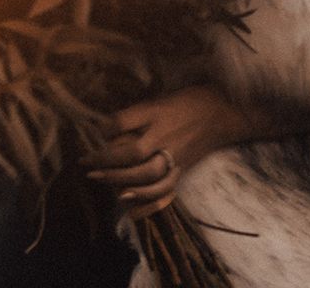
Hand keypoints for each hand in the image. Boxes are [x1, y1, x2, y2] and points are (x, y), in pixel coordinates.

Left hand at [82, 85, 250, 217]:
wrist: (223, 112)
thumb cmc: (187, 102)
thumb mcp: (157, 100)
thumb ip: (131, 115)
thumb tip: (103, 130)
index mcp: (156, 117)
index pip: (122, 124)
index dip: (101, 132)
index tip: (86, 137)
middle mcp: (165, 139)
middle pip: (134, 156)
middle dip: (108, 163)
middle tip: (86, 168)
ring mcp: (176, 158)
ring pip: (149, 177)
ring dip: (124, 182)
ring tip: (103, 183)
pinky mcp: (183, 171)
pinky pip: (166, 192)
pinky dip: (148, 204)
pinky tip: (131, 209)